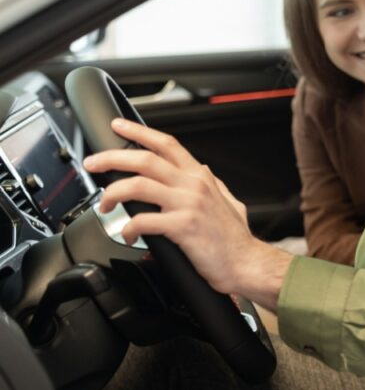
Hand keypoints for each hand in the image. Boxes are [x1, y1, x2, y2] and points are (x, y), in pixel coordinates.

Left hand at [82, 118, 292, 309]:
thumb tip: (203, 170)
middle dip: (112, 157)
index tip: (118, 126)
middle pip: (145, 159)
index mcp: (201, 178)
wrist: (246, 263)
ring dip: (112, 193)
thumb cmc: (235, 239)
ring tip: (105, 205)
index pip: (167, 144)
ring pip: (138, 185)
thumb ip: (214, 184)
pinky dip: (128, 228)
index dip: (139, 132)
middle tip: (93, 163)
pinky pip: (142, 221)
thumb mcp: (229, 201)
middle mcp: (194, 186)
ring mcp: (188, 205)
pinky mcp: (182, 227)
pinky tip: (127, 235)